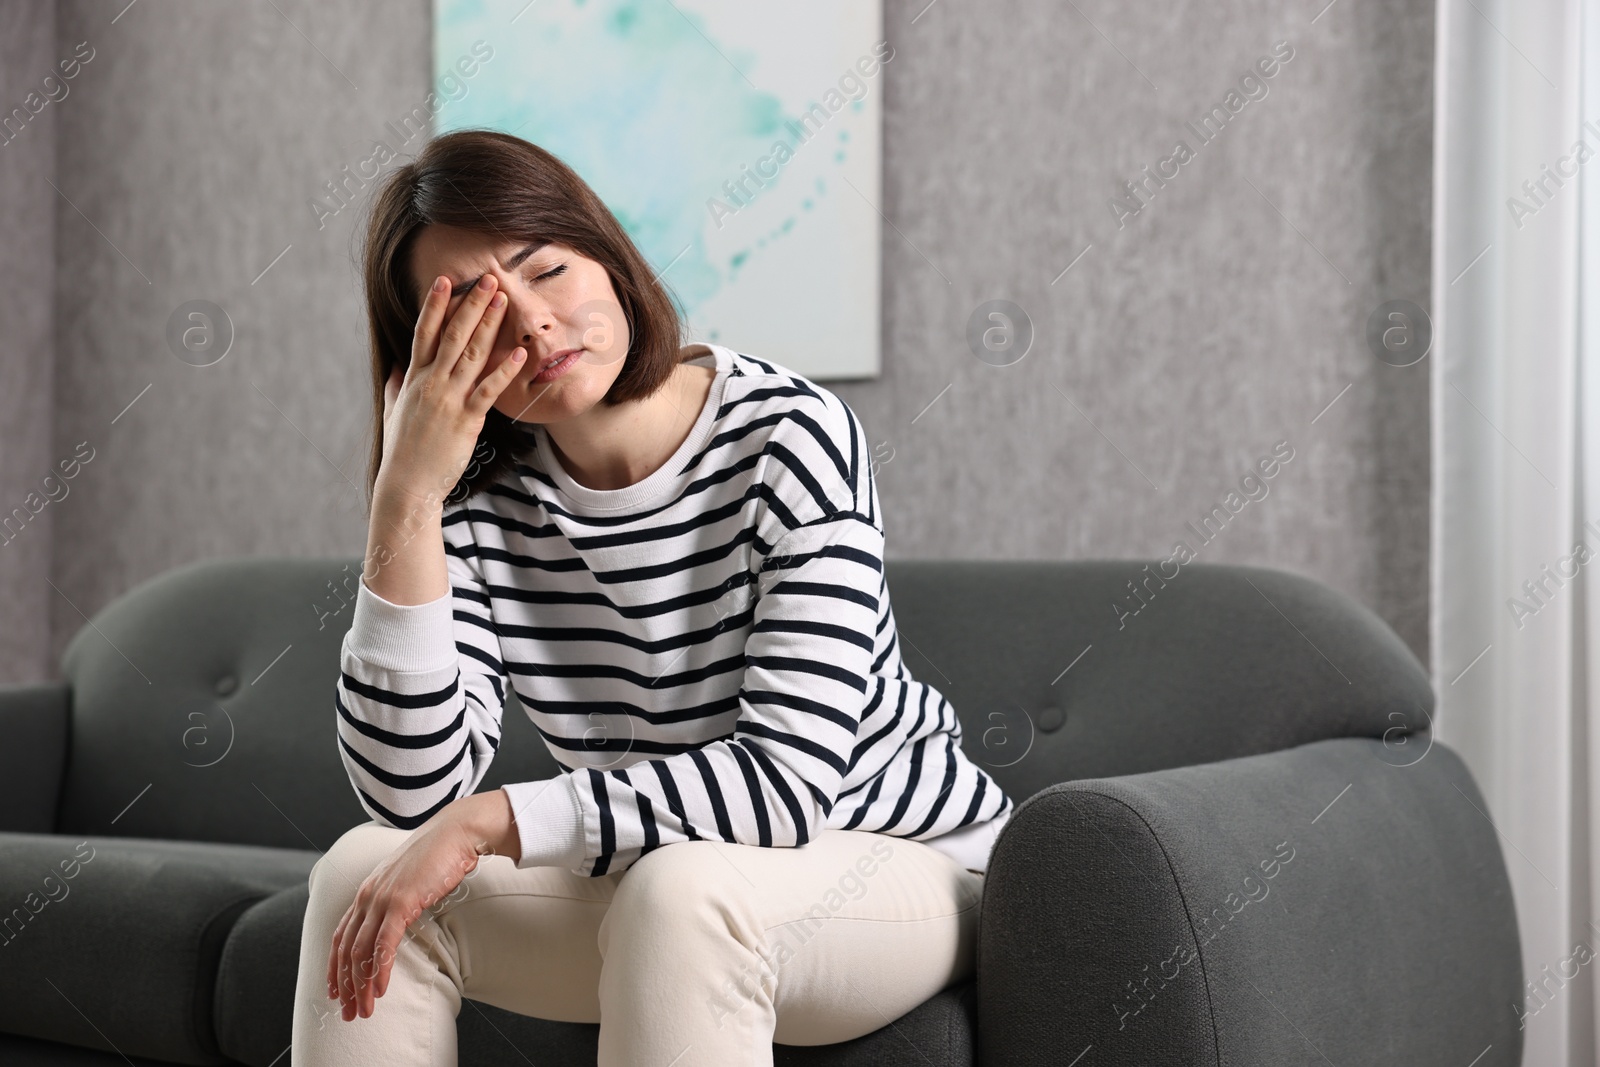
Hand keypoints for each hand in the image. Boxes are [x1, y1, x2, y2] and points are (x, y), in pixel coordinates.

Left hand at [324, 794, 512, 1020]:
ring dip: (361, 986)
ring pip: (360, 952)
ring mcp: (382, 899)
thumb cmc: (439, 855)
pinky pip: (384, 945)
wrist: (456, 832)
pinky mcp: (400, 903)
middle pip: (345, 949)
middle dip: (345, 985)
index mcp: (367, 891)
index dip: (334, 966)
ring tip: (364, 1010)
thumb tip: (399, 922)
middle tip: (348, 1013)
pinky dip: (380, 970)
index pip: (340, 935)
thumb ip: (398, 901)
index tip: (335, 991)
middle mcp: (368, 896)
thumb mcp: (410, 881)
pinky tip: (381, 990)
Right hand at [378, 273, 526, 499]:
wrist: (407, 484)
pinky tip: (519, 352)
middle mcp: (430, 383)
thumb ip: (396, 386)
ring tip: (503, 299)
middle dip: (470, 304)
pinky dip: (504, 370)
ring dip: (489, 325)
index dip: (435, 304)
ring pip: (470, 354)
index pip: (424, 333)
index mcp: (413, 379)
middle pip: (452, 334)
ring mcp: (448, 400)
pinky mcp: (466, 420)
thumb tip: (397, 366)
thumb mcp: (393, 412)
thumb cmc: (401, 450)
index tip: (446, 280)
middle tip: (487, 279)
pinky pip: (488, 389)